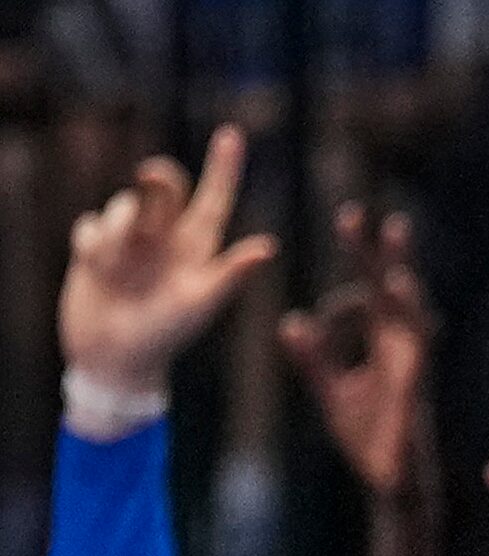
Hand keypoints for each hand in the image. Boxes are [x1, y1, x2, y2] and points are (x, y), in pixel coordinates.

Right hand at [59, 125, 278, 399]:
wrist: (115, 359)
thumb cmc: (166, 336)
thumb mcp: (200, 304)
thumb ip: (229, 274)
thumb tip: (269, 246)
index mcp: (198, 249)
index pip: (215, 200)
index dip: (224, 167)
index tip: (232, 134)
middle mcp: (166, 239)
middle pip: (162, 188)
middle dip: (155, 182)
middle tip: (150, 178)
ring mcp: (129, 241)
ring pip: (122, 206)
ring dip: (118, 231)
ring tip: (119, 271)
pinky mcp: (95, 247)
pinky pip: (90, 225)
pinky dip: (92, 245)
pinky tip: (97, 272)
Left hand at [279, 204, 434, 495]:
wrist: (390, 481)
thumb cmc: (368, 439)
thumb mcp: (330, 391)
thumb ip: (313, 358)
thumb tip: (290, 321)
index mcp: (382, 347)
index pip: (368, 293)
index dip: (358, 260)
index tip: (347, 223)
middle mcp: (400, 349)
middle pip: (390, 292)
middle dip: (381, 255)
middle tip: (372, 215)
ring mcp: (411, 365)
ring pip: (409, 311)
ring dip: (401, 275)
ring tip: (393, 238)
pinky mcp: (414, 384)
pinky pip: (414, 344)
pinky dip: (408, 316)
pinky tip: (397, 290)